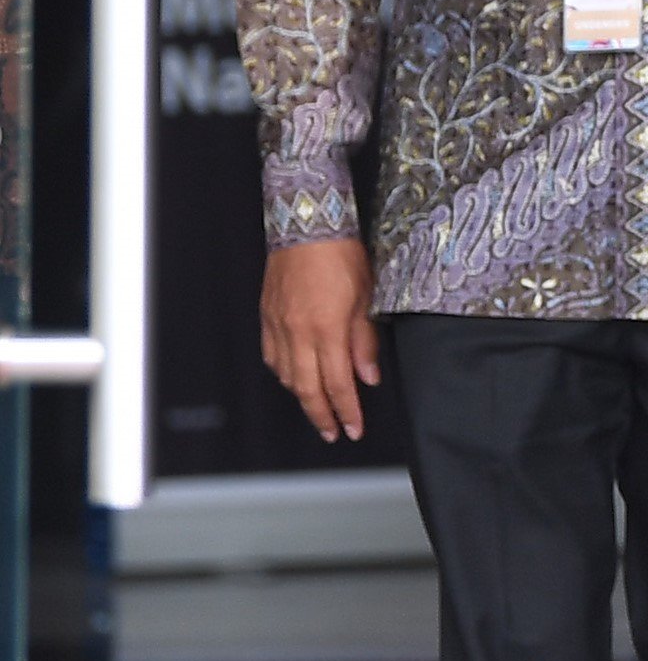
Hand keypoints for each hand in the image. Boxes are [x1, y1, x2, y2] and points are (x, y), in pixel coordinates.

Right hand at [260, 238, 378, 441]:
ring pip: (287, 376)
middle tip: (333, 433)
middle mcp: (297, 333)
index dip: (346, 410)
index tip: (354, 428)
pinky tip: (294, 379)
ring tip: (319, 410)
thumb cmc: (341, 257)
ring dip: (303, 397)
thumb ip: (364, 341)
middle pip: (307, 388)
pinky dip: (284, 374)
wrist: (307, 227)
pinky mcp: (267, 317)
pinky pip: (272, 356)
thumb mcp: (366, 299)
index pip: (337, 384)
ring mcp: (278, 326)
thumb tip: (367, 377)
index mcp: (326, 330)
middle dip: (322, 415)